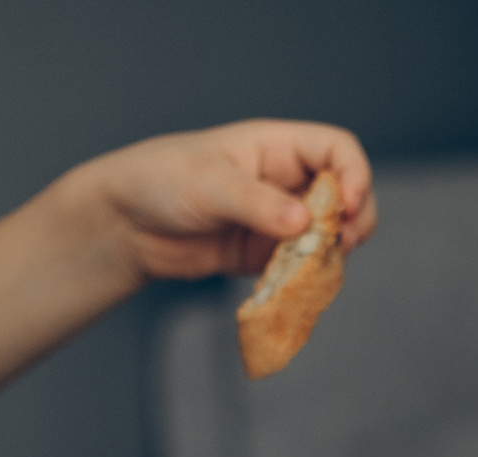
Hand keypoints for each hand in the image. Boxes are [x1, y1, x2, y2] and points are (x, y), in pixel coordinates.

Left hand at [72, 119, 377, 284]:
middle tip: (340, 245)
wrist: (123, 225)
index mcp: (275, 147)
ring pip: (330, 236)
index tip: (346, 206)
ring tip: (315, 269)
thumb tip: (304, 223)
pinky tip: (298, 288)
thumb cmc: (159, 181)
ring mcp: (278, 220)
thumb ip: (258, 203)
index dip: (354, 174)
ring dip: (333, 255)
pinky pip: (303, 268)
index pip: (337, 149)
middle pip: (346, 196)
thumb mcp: (209, 184)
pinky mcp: (266, 256)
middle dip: (354, 221)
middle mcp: (284, 181)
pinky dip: (309, 279)